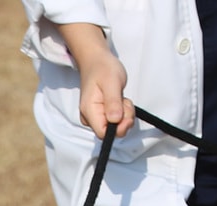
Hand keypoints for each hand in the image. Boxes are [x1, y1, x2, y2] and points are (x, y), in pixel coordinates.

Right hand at [57, 23, 133, 139]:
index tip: (126, 117)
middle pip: (110, 132)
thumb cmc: (103, 68)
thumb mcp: (111, 82)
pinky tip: (120, 101)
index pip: (102, 133)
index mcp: (89, 111)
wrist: (97, 61)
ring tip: (122, 98)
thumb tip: (115, 121)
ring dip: (125, 115)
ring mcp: (96, 117)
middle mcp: (90, 117)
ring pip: (115, 127)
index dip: (117, 129)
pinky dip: (123, 113)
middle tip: (125, 102)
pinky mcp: (102, 114)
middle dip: (124, 120)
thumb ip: (113, 102)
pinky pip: (116, 121)